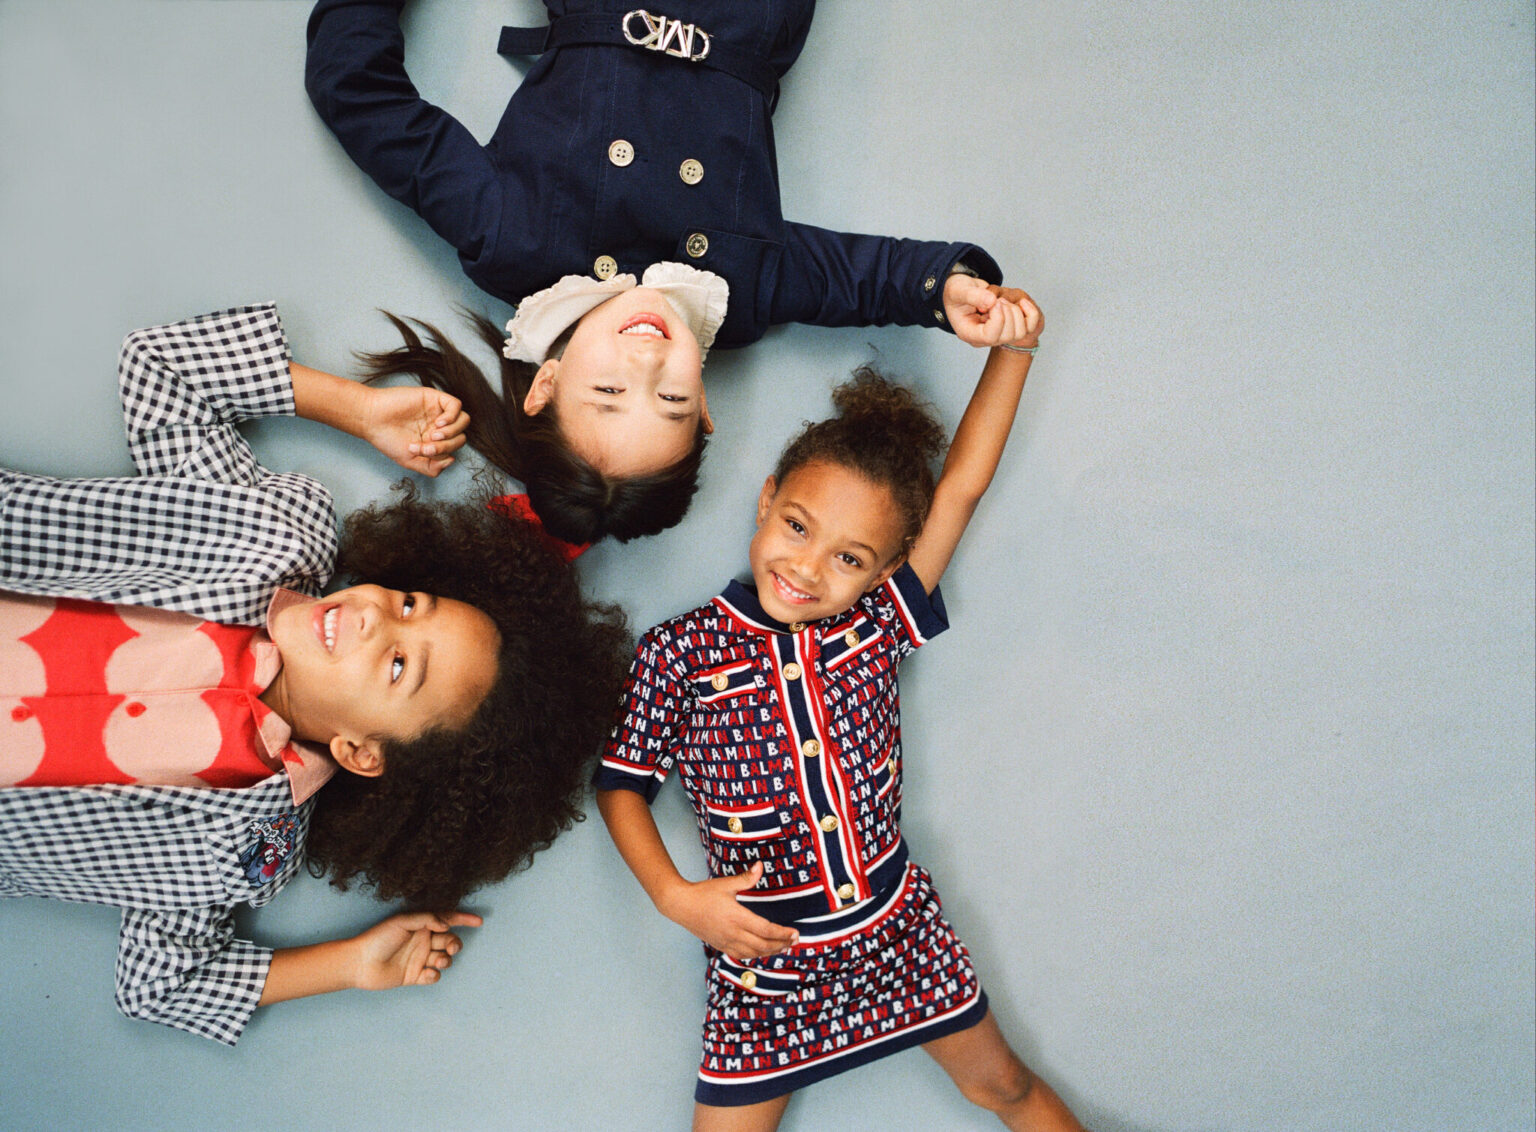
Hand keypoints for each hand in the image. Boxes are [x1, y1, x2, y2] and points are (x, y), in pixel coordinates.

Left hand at [351, 910, 482, 989]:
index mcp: (421, 925)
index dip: (464, 919)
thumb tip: (447, 924)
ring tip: (437, 961)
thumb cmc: (378, 938)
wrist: (359, 963)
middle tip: (450, 948)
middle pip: (449, 941)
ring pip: (444, 959)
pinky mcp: (414, 976)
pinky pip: (433, 976)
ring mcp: (419, 959)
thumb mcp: (402, 922)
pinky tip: (425, 973)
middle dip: (455, 944)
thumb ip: (426, 919)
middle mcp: (422, 941)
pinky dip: (433, 976)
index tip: (479, 922)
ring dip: (445, 960)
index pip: (447, 920)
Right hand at [359, 384, 469, 475]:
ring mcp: (438, 412)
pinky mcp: (434, 398)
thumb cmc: (387, 439)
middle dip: (445, 446)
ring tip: (433, 434)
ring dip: (451, 432)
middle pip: (460, 437)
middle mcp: (438, 426)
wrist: (371, 419)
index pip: (453, 449)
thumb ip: (431, 468)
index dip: (441, 455)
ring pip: (463, 421)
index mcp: (435, 441)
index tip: (421, 452)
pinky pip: (456, 405)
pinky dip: (452, 417)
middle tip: (426, 445)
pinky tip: (437, 423)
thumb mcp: (410, 461)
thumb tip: (452, 461)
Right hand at [660, 863, 799, 959]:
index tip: (795, 933)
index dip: (782, 933)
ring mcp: (726, 941)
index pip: (765, 929)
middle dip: (781, 944)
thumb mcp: (726, 884)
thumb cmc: (703, 893)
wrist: (680, 905)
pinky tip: (762, 951)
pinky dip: (755, 955)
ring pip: (753, 953)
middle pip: (763, 945)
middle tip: (795, 941)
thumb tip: (760, 866)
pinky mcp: (720, 945)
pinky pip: (742, 955)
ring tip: (783, 946)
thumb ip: (746, 878)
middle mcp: (733, 933)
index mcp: (736, 917)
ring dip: (770, 952)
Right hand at [943, 275, 1043, 348]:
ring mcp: (998, 335)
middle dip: (1008, 312)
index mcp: (969, 333)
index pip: (990, 336)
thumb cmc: (956, 292)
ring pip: (1020, 333)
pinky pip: (1030, 327)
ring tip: (1003, 301)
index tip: (995, 301)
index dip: (998, 318)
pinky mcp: (1009, 328)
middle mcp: (984, 339)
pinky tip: (1022, 302)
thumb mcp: (959, 290)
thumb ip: (973, 295)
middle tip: (997, 299)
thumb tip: (991, 301)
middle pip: (1008, 336)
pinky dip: (1031, 313)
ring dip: (1017, 312)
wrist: (962, 291)